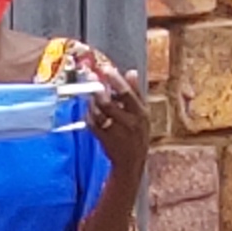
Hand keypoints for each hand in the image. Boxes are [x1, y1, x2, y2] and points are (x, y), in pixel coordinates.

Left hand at [78, 53, 151, 167]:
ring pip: (99, 113)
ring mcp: (116, 132)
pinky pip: (92, 124)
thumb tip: (131, 72)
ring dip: (92, 101)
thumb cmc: (137, 133)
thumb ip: (137, 93)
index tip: (107, 69)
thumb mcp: (143, 113)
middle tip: (90, 78)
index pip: (128, 94)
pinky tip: (89, 109)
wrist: (132, 162)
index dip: (116, 81)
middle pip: (109, 104)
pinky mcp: (105, 139)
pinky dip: (89, 114)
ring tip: (90, 94)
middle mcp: (129, 122)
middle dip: (98, 90)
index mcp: (141, 113)